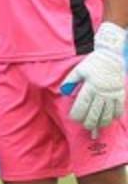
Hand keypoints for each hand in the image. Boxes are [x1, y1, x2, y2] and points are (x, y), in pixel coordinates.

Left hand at [62, 22, 125, 137]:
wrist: (113, 56)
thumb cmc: (93, 63)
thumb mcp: (79, 70)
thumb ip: (70, 81)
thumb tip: (62, 91)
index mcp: (90, 86)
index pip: (83, 105)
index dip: (78, 114)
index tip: (74, 118)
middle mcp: (102, 92)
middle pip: (95, 113)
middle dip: (89, 122)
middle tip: (85, 126)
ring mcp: (112, 94)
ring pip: (107, 113)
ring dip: (101, 122)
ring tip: (96, 127)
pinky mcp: (120, 94)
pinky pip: (119, 109)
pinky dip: (114, 116)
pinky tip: (109, 120)